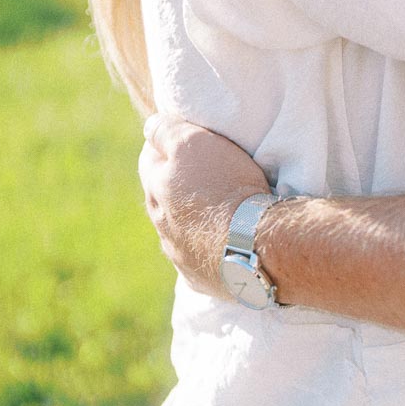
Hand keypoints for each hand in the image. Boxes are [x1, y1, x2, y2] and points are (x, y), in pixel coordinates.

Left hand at [139, 114, 268, 295]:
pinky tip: (225, 239)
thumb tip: (150, 127)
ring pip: (180, 228)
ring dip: (193, 216)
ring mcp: (180, 256)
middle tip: (207, 170)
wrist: (255, 244)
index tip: (188, 136)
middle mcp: (162, 226)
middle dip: (178, 182)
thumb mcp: (193, 143)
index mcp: (156, 191)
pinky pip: (199, 256)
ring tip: (220, 206)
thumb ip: (166, 132)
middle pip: (163, 195)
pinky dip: (208, 244)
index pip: (150, 157)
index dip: (168, 143)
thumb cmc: (225, 187)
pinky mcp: (201, 278)